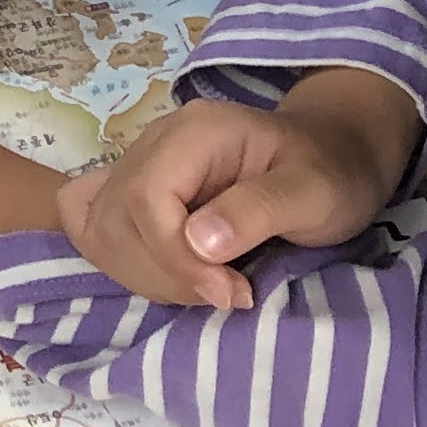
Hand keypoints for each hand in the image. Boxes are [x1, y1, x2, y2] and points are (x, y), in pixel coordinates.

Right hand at [53, 80, 413, 311]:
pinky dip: (121, 260)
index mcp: (196, 133)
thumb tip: (197, 242)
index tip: (229, 292)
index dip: (175, 258)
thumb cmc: (331, 173)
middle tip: (229, 293)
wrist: (333, 157)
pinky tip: (165, 272)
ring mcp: (138, 165)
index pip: (146, 199)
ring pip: (100, 231)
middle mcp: (154, 143)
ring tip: (207, 287)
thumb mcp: (314, 192)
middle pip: (117, 219)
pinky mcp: (134, 190)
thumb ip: (258, 211)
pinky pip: (93, 225)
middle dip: (165, 273)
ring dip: (147, 276)